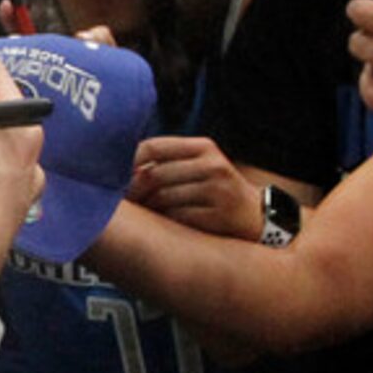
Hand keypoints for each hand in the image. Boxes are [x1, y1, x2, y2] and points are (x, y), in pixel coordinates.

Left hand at [126, 136, 258, 236]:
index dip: (128, 162)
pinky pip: (178, 218)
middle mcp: (213, 165)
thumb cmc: (217, 188)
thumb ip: (169, 161)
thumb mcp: (202, 164)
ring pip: (164, 198)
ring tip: (145, 213)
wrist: (257, 215)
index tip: (115, 176)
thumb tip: (121, 168)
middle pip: (155, 175)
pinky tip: (164, 225)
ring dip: (148, 208)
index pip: (153, 147)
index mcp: (204, 147)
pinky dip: (166, 222)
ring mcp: (218, 191)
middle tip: (126, 201)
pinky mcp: (220, 216)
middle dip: (135, 190)